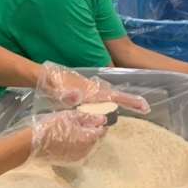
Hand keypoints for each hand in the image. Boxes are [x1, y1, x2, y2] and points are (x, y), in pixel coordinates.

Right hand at [29, 109, 106, 164]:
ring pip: (87, 147)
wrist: (33, 143)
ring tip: (72, 130)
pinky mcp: (70, 162)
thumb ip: (88, 117)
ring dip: (84, 139)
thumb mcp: (70, 116)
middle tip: (79, 122)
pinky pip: (79, 152)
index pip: (102, 131)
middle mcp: (86, 152)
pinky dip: (77, 146)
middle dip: (91, 131)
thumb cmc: (52, 126)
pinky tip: (67, 140)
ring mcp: (78, 158)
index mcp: (89, 139)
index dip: (98, 123)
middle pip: (95, 140)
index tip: (90, 118)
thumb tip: (102, 118)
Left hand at [36, 61, 150, 114]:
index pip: (115, 96)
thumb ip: (65, 95)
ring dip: (122, 102)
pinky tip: (112, 110)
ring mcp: (90, 91)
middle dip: (131, 101)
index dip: (130, 101)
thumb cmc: (51, 85)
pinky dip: (111, 103)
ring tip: (136, 107)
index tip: (143, 106)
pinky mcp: (85, 93)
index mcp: (91, 91)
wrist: (43, 78)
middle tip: (145, 109)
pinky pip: (102, 99)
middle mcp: (94, 90)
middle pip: (117, 96)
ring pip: (110, 97)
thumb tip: (75, 97)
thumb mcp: (56, 92)